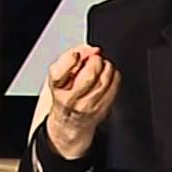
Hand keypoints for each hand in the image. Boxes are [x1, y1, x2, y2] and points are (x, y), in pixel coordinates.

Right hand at [45, 44, 121, 158]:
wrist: (69, 122)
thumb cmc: (65, 93)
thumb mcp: (60, 74)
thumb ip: (71, 57)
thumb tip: (91, 49)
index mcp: (57, 88)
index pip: (59, 73)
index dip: (70, 59)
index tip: (76, 55)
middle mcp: (71, 99)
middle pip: (89, 75)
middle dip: (95, 61)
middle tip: (94, 58)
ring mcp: (88, 106)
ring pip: (105, 80)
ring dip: (106, 67)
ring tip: (101, 66)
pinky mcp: (102, 109)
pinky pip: (114, 86)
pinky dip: (113, 75)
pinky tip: (108, 75)